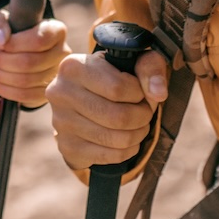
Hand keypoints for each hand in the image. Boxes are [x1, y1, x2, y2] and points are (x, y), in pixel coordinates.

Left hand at [0, 12, 70, 107]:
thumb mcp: (1, 21)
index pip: (39, 39)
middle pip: (31, 62)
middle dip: (4, 61)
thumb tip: (1, 40)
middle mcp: (63, 53)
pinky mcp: (48, 92)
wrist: (16, 53)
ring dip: (2, 75)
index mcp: (56, 31)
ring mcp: (57, 75)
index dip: (15, 44)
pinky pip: (26, 96)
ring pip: (27, 80)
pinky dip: (5, 90)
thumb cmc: (11, 33)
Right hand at [46, 46, 168, 171]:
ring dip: (138, 134)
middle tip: (146, 112)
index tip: (143, 93)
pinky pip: (110, 156)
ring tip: (140, 125)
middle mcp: (60, 93)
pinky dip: (128, 150)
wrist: (83, 98)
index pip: (119, 88)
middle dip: (143, 117)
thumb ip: (149, 67)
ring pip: (117, 139)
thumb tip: (158, 93)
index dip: (141, 94)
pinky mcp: (67, 147)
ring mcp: (61, 123)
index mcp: (73, 67)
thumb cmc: (112, 76)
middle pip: (119, 117)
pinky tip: (128, 140)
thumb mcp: (131, 62)